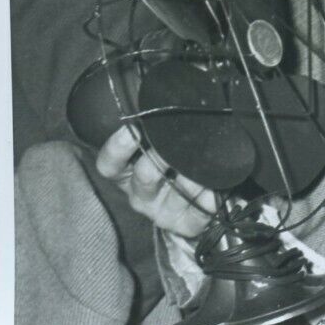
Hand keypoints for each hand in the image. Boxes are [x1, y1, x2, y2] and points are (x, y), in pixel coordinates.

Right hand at [94, 124, 216, 238]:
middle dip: (162, 157)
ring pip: (177, 192)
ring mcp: (162, 213)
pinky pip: (200, 210)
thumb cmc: (172, 163)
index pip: (109, 163)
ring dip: (192, 175)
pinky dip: (210, 195)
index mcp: (126, 174)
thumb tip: (163, 99)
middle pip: (144, 176)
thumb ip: (155, 126)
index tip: (133, 128)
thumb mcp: (156, 144)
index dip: (118, 146)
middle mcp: (140, 195)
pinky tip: (215, 186)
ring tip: (203, 162)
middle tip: (177, 142)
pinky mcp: (186, 225)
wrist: (194, 204)